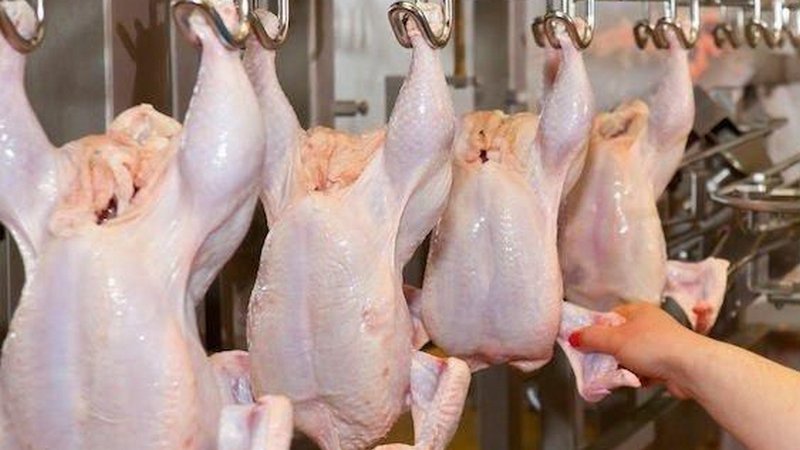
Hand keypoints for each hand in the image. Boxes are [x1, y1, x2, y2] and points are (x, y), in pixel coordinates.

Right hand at [569, 303, 704, 398]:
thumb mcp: (614, 340)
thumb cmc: (654, 346)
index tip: (586, 343)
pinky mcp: (666, 363)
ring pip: (629, 357)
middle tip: (603, 362)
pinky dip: (639, 377)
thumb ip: (590, 337)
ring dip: (624, 368)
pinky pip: (643, 370)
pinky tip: (639, 380)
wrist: (691, 368)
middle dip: (610, 354)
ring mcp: (659, 344)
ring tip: (625, 373)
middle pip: (618, 339)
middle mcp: (649, 324)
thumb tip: (572, 336)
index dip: (596, 331)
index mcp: (637, 310)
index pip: (608, 318)